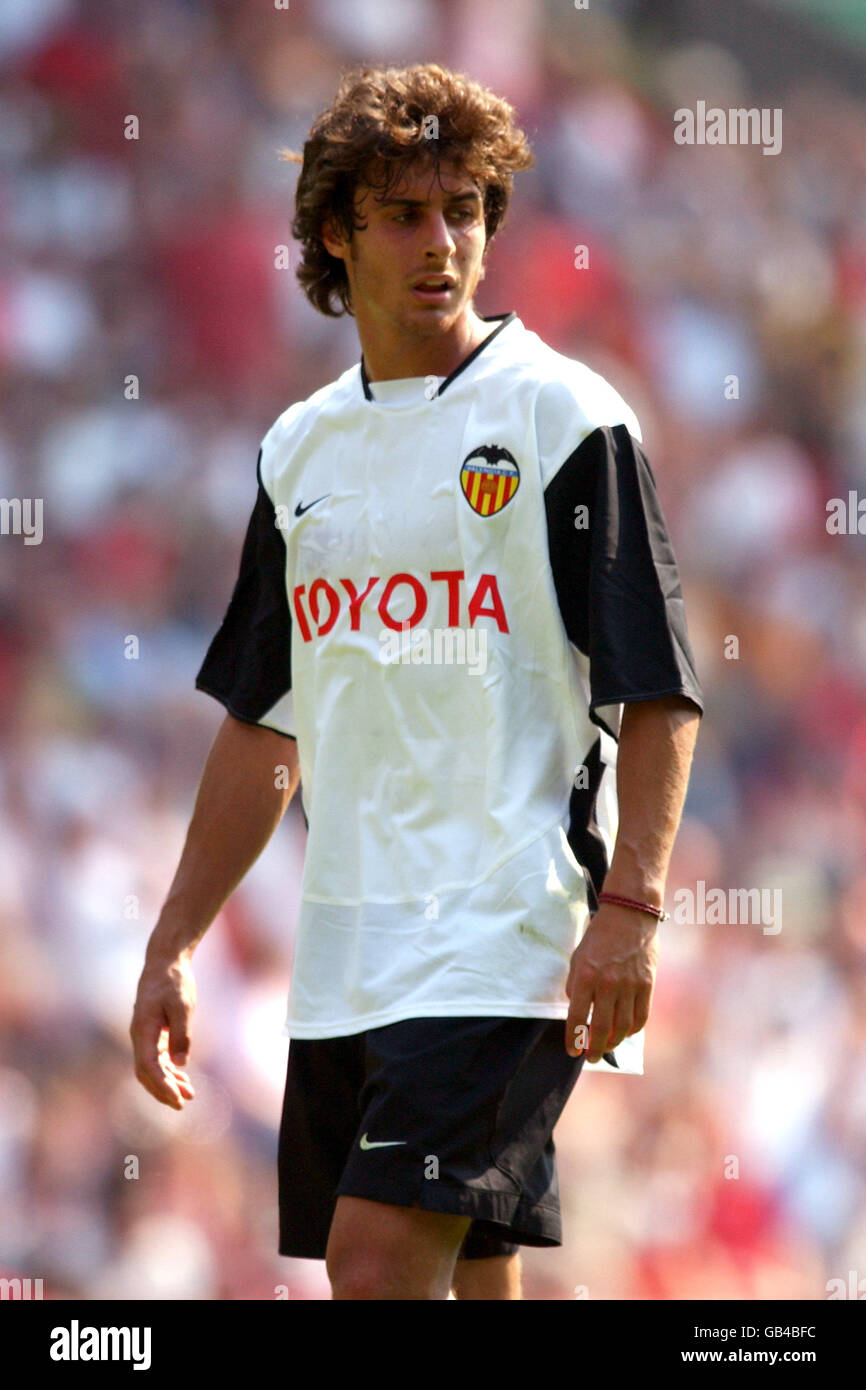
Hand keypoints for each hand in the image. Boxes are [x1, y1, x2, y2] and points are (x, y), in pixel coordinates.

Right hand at [130, 951, 196, 1109]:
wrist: (165, 962)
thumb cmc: (174, 981)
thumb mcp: (183, 1006)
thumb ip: (181, 1034)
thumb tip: (180, 1064)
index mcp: (143, 1029)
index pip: (148, 1066)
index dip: (162, 1086)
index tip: (177, 1100)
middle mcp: (139, 1035)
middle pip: (145, 1072)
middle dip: (162, 1091)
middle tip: (182, 1105)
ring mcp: (145, 1035)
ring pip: (152, 1068)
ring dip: (168, 1083)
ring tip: (189, 1095)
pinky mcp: (153, 1032)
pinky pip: (157, 1058)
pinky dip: (169, 1070)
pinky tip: (184, 1078)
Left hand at [564, 902, 658, 1061]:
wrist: (629, 915)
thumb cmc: (599, 937)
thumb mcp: (577, 957)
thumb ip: (575, 985)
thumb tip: (578, 1012)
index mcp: (585, 976)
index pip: (576, 1017)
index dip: (573, 1038)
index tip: (572, 1050)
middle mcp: (607, 984)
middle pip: (601, 1029)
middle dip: (594, 1049)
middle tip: (590, 1058)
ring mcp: (630, 985)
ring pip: (622, 1027)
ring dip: (613, 1043)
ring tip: (606, 1048)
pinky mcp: (647, 984)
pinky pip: (641, 1017)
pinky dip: (632, 1030)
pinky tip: (625, 1033)